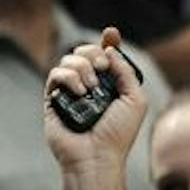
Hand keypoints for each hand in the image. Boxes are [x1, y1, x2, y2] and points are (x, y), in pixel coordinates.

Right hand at [43, 28, 147, 170]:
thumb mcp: (135, 101)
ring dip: (83, 69)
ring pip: (70, 60)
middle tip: (102, 67)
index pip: (107, 57)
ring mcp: (71, 91)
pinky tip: (79, 93)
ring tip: (91, 89)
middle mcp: (91, 86)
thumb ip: (127, 73)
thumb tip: (111, 50)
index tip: (111, 33)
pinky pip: (56, 73)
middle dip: (94, 53)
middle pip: (86, 52)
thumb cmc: (118, 134)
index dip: (108, 43)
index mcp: (111, 86)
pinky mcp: (54, 97)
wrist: (96, 156)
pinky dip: (69, 78)